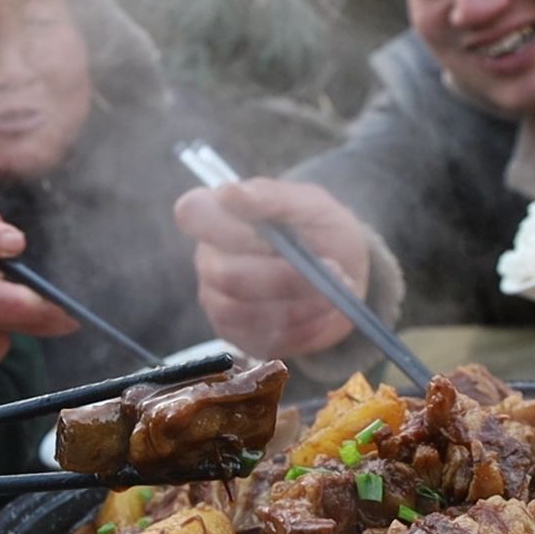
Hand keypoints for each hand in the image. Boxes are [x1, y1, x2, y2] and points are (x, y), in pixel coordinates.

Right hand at [174, 178, 372, 357]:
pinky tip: (323, 310)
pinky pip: (263, 339)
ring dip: (300, 304)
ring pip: (245, 312)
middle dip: (285, 277)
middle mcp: (209, 259)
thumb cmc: (320, 230)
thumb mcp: (310, 204)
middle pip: (226, 275)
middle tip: (332, 270)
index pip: (192, 214)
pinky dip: (303, 326)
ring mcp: (218, 301)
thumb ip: (272, 197)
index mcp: (217, 216)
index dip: (227, 227)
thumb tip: (230, 194)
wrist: (342, 272)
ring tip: (334, 291)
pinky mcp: (238, 336)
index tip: (272, 235)